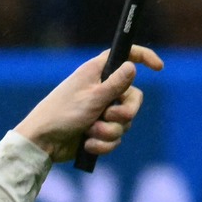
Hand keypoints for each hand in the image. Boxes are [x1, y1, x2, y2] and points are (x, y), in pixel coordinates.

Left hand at [14, 45, 162, 163]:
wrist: (43, 144)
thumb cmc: (62, 115)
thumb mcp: (92, 98)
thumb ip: (115, 84)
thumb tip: (132, 66)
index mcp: (97, 73)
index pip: (126, 57)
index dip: (144, 58)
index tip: (158, 68)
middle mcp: (101, 90)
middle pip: (134, 98)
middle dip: (125, 112)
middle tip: (110, 116)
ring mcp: (101, 111)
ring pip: (125, 122)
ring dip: (109, 131)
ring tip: (90, 132)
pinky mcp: (98, 131)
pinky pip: (115, 138)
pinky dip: (103, 143)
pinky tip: (87, 144)